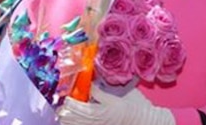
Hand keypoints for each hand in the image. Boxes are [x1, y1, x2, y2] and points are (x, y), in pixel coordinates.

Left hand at [58, 84, 174, 124]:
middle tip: (59, 109)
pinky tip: (72, 123)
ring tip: (62, 117)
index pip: (81, 108)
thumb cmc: (133, 109)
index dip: (71, 104)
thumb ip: (101, 94)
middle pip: (78, 120)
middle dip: (67, 114)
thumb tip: (90, 86)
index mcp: (102, 112)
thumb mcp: (116, 98)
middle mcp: (99, 122)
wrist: (146, 122)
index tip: (65, 99)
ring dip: (70, 122)